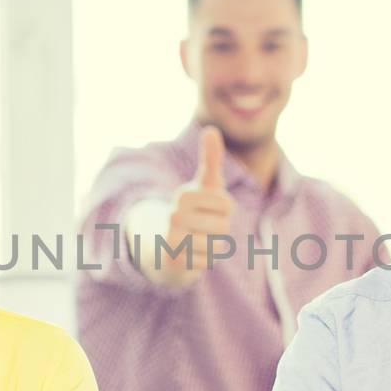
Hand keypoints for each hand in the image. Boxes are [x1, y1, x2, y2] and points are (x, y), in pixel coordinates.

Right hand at [154, 125, 234, 286]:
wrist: (163, 244)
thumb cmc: (193, 210)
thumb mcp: (204, 185)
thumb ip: (211, 158)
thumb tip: (211, 128)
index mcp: (184, 194)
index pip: (227, 205)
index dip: (224, 210)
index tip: (208, 209)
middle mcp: (175, 215)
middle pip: (223, 226)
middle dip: (218, 229)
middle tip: (201, 227)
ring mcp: (173, 239)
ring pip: (216, 246)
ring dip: (211, 245)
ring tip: (196, 239)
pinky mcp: (174, 261)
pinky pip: (207, 261)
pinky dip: (202, 260)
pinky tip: (190, 254)